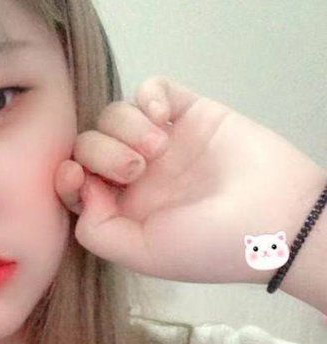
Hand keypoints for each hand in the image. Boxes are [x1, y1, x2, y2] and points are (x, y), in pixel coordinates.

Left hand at [55, 76, 323, 284]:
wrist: (277, 216)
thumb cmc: (209, 245)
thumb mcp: (142, 255)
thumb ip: (96, 230)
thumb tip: (80, 185)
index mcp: (123, 213)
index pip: (75, 184)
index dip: (66, 175)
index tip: (77, 178)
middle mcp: (137, 178)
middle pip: (89, 145)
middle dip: (100, 152)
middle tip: (137, 169)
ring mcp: (163, 143)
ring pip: (114, 114)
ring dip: (126, 126)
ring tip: (159, 147)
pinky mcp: (189, 113)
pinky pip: (150, 88)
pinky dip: (148, 95)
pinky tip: (163, 116)